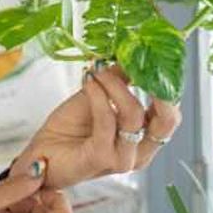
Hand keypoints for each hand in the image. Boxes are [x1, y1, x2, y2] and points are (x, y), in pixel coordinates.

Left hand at [2, 61, 182, 201]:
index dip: (168, 86)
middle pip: (167, 121)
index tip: (157, 57)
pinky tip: (89, 83)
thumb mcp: (99, 95)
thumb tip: (132, 52)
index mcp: (144, 138)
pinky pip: (107, 121)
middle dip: (160, 89)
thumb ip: (119, 78)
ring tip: (98, 72)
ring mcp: (122, 158)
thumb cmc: (70, 128)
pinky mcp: (101, 160)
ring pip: (134, 116)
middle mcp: (139, 151)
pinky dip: (99, 97)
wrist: (42, 153)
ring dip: (115, 86)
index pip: (170, 114)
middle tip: (146, 63)